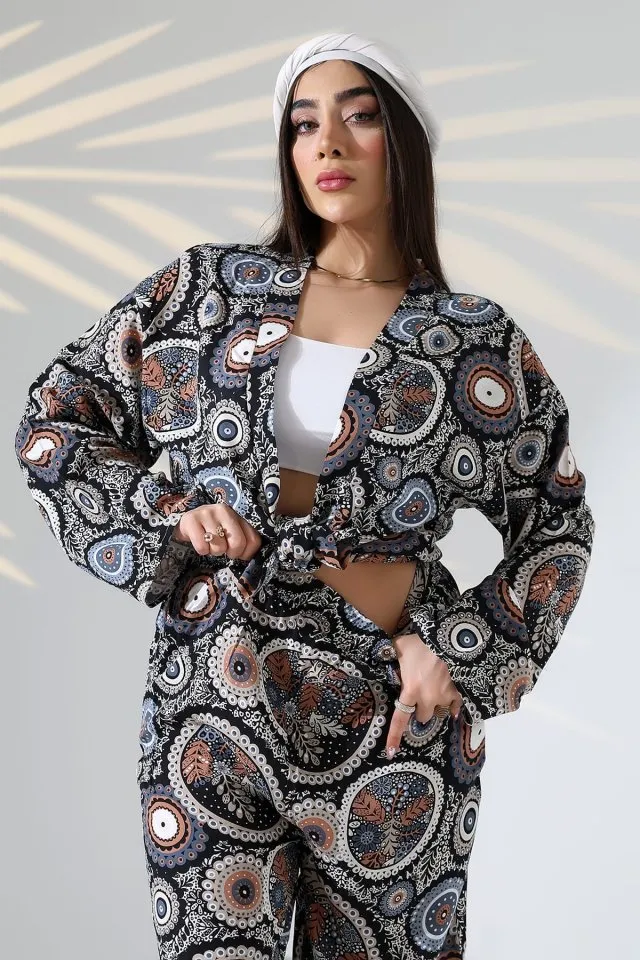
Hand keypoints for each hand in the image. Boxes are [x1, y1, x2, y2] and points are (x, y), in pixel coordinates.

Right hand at [172, 502, 262, 559]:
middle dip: (231, 553)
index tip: (238, 554)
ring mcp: (207, 513)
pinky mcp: (191, 519)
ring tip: (209, 543)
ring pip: (219, 546)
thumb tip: (248, 557)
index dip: (246, 553)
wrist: (186, 523)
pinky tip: (200, 542)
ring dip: (214, 551)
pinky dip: (201, 550)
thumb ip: (243, 541)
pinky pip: (202, 547)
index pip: (253, 540)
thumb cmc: (212, 531)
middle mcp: (224, 510)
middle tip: (223, 549)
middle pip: (238, 543)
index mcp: (237, 515)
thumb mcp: (230, 534)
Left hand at [385, 632, 463, 758]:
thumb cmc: (420, 642)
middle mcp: (428, 699)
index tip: (391, 753)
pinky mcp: (459, 690)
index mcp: (411, 691)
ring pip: (440, 712)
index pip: (400, 720)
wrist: (447, 637)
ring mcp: (446, 696)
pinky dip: (454, 707)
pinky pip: (457, 706)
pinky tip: (452, 707)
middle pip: (423, 717)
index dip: (395, 737)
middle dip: (420, 711)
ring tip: (434, 693)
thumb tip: (378, 654)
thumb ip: (388, 654)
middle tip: (418, 698)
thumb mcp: (398, 646)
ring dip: (436, 706)